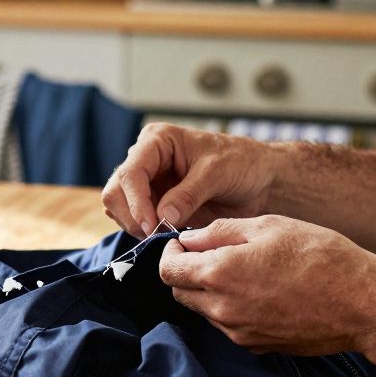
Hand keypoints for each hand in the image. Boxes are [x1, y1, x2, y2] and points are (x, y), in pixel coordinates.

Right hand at [102, 123, 278, 236]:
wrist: (260, 181)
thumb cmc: (242, 164)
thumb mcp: (217, 174)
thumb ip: (188, 194)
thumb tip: (163, 216)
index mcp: (157, 142)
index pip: (130, 173)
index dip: (135, 202)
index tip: (152, 226)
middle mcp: (146, 161)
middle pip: (115, 192)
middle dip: (132, 216)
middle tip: (157, 234)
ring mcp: (148, 184)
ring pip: (119, 210)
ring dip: (137, 227)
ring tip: (166, 233)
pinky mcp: (155, 205)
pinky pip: (135, 222)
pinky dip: (144, 233)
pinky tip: (166, 234)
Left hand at [158, 216, 375, 355]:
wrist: (364, 304)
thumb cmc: (321, 256)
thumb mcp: (269, 226)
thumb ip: (220, 232)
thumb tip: (189, 239)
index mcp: (219, 274)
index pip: (167, 270)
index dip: (169, 253)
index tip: (183, 242)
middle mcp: (222, 309)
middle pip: (180, 292)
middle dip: (186, 272)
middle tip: (210, 253)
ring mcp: (238, 332)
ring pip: (204, 311)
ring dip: (210, 291)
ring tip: (243, 270)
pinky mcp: (257, 346)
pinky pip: (229, 326)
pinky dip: (232, 308)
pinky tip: (261, 292)